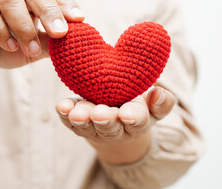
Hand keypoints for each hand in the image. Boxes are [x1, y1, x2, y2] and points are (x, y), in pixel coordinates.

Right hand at [0, 0, 83, 68]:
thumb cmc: (7, 45)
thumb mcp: (33, 47)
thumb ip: (50, 43)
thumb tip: (74, 44)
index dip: (66, 3)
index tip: (79, 19)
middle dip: (50, 11)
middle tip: (60, 33)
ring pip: (10, 0)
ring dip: (24, 28)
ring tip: (31, 50)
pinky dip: (1, 31)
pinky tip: (10, 46)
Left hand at [55, 86, 175, 163]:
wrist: (115, 112)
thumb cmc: (135, 103)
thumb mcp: (152, 104)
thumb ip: (161, 101)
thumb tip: (159, 93)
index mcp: (137, 122)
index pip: (137, 120)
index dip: (133, 117)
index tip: (128, 113)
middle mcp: (115, 129)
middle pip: (110, 127)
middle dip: (105, 120)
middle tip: (100, 114)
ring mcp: (94, 127)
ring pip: (88, 126)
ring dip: (82, 119)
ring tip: (76, 113)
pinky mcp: (76, 122)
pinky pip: (69, 120)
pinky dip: (64, 113)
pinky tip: (60, 106)